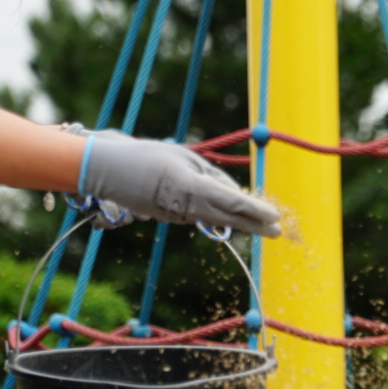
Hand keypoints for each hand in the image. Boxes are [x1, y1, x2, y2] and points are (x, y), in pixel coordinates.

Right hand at [66, 125, 281, 235]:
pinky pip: (200, 214)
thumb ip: (211, 175)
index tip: (275, 216)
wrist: (108, 171)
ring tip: (265, 224)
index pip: (231, 202)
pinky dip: (218, 213)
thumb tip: (232, 194)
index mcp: (192, 187)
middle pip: (229, 218)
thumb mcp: (186, 158)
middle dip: (255, 224)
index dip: (256, 210)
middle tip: (279, 232)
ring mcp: (178, 215)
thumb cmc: (148, 156)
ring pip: (216, 218)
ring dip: (240, 220)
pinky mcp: (171, 217)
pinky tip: (233, 213)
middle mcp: (187, 206)